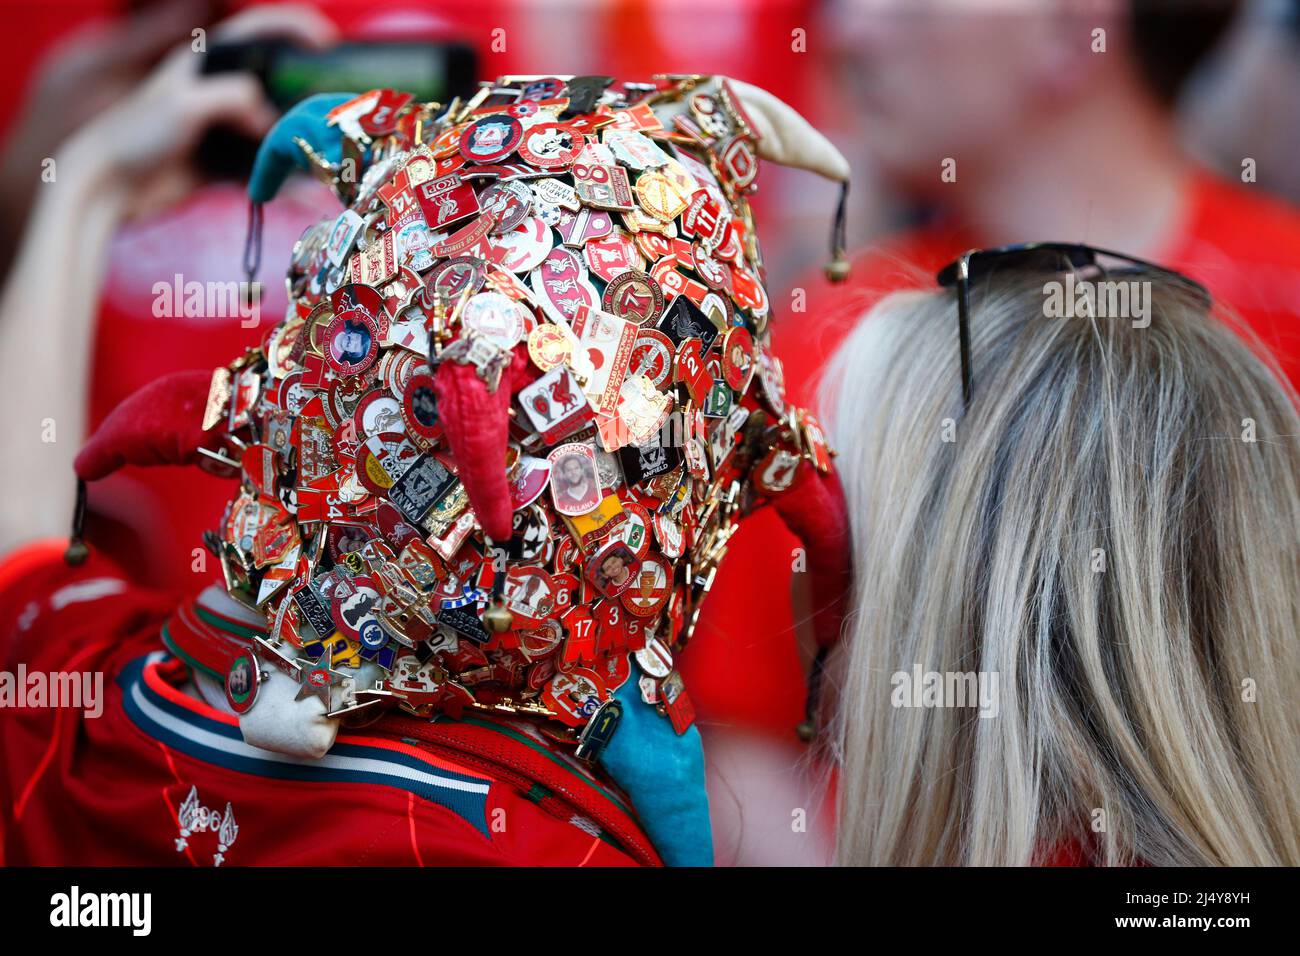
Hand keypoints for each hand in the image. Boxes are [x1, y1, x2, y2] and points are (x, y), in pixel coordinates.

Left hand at [58, 4, 337, 217]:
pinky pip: (265, 168)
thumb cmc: (135, 136)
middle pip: (276, 84)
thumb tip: (272, 121)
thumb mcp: (185, 105)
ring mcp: (221, 128)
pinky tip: (305, 191)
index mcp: (204, 61)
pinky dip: (286, 179)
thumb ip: (234, 99)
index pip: (257, 31)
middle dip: (309, 94)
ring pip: (275, 130)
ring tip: (329, 155)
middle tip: (335, 109)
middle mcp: (217, 91)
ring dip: (302, 143)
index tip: (328, 42)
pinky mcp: (223, 164)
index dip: (295, 27)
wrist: (107, 187)